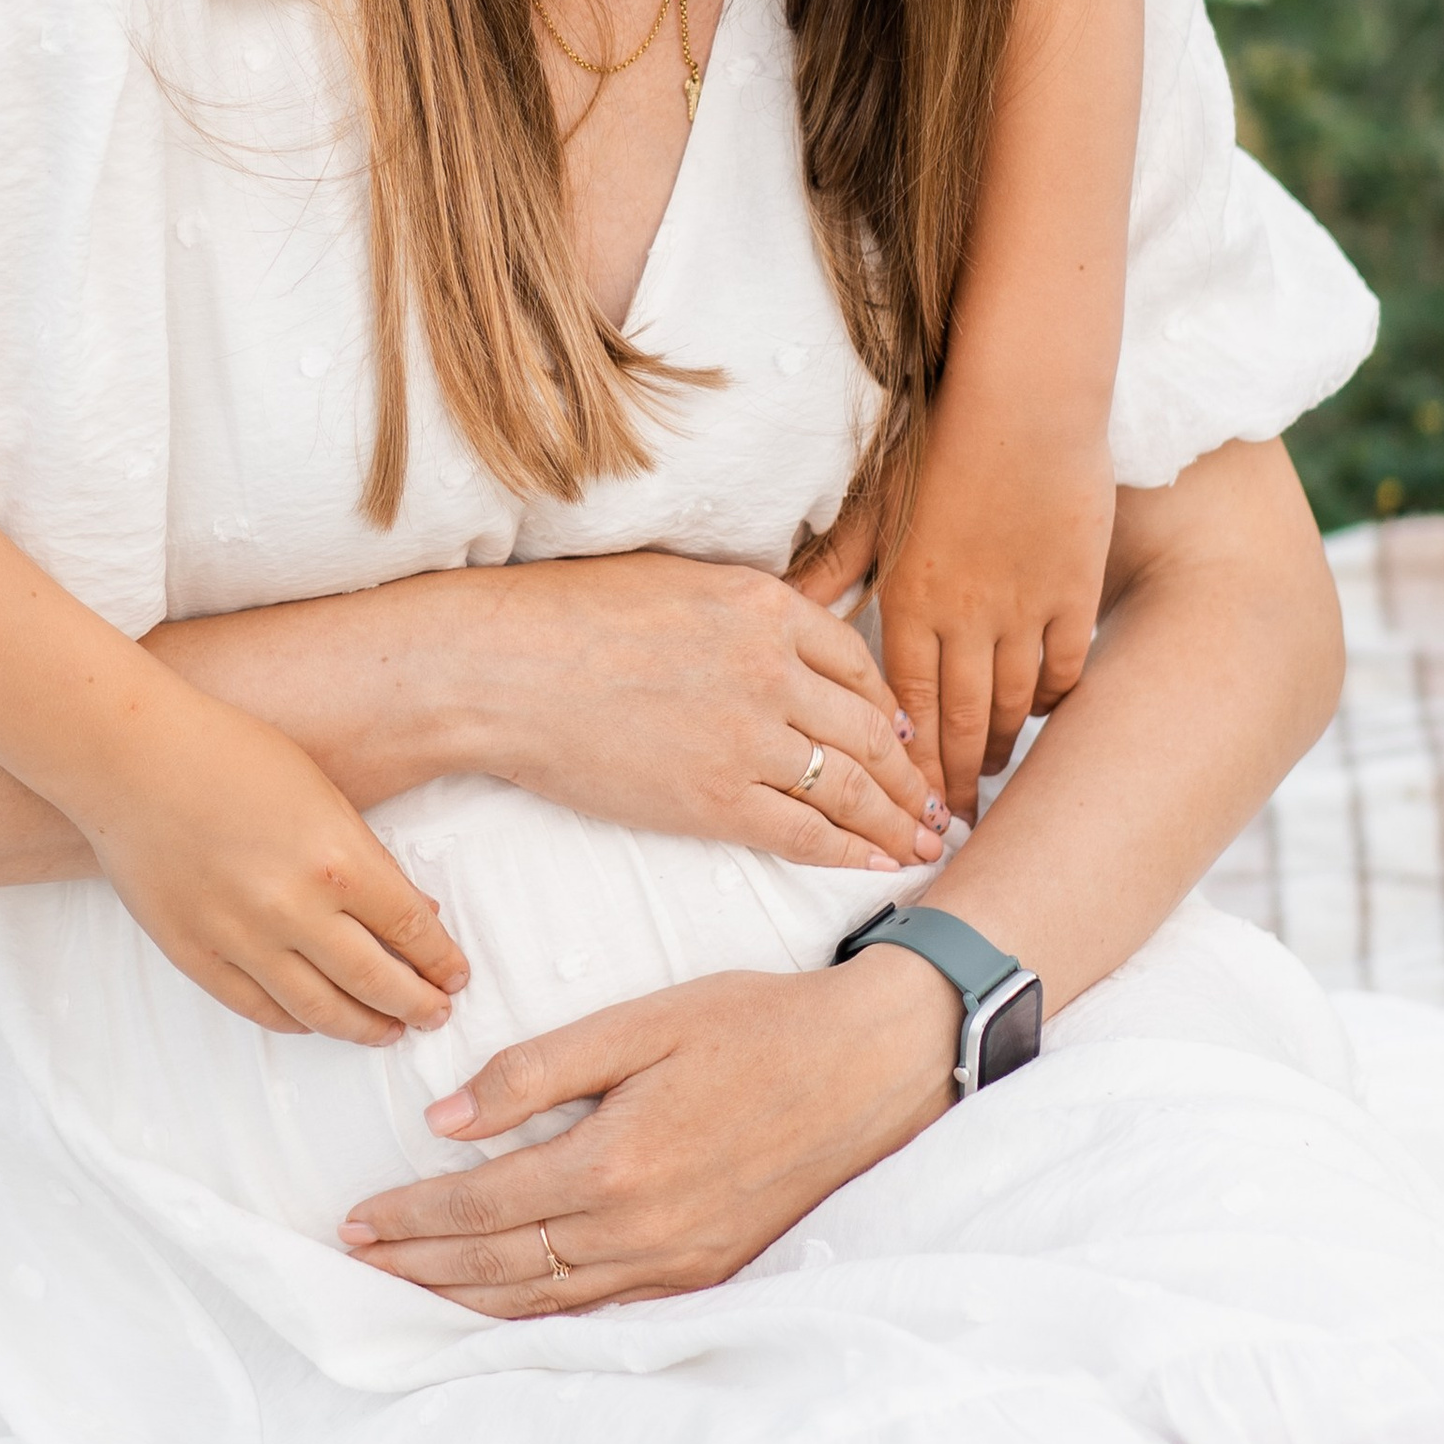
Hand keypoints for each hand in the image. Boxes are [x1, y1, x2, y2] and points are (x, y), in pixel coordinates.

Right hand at [70, 704, 468, 1046]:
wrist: (131, 756)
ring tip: (387, 1032)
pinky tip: (316, 1021)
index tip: (456, 976)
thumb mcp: (321, 791)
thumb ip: (367, 857)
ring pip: (320, 1010)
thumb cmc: (230, 753)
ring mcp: (241, 937)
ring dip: (363, 1027)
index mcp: (338, 858)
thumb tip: (416, 911)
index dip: (440, 961)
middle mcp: (295, 908)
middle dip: (416, 1005)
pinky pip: (257, 1008)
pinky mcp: (195, 953)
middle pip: (376, 981)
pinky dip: (295, 1022)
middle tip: (435, 1016)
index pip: (410, 929)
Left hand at [338, 959, 957, 1309]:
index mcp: (615, 1162)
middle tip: (356, 1266)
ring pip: (546, 1302)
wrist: (873, 1066)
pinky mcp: (707, 1273)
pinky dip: (539, 1318)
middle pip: (502, 1267)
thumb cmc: (758, 1025)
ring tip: (406, 1297)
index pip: (483, 1206)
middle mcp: (641, 1230)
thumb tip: (445, 1119)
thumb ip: (538, 1069)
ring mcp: (677, 1263)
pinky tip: (504, 1313)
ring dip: (467, 1304)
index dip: (413, 1216)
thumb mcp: (642, 1021)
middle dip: (420, 1268)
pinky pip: (601, 1311)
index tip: (355, 1221)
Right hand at [461, 553, 941, 871]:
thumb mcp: (675, 580)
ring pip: (851, 786)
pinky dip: (849, 851)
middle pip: (873, 731)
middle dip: (914, 776)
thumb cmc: (568, 616)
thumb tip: (785, 633)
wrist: (503, 668)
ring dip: (896, 820)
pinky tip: (874, 863)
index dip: (893, 709)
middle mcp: (771, 669)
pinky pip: (805, 832)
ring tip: (924, 843)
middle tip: (941, 805)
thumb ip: (741, 608)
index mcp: (764, 605)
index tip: (909, 738)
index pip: (858, 665)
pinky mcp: (713, 799)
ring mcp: (747, 738)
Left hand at [804, 389, 1115, 820]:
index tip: (904, 802)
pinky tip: (1043, 716)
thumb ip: (830, 566)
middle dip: (951, 780)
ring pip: (1012, 703)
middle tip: (951, 823)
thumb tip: (778, 604)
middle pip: (959, 721)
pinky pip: (1064, 668)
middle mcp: (967, 619)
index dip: (905, 764)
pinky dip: (1053, 699)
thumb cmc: (939, 448)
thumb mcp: (872, 508)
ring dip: (999, 746)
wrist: (1024, 405)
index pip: (905, 708)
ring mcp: (1026, 611)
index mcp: (910, 602)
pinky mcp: (1075, 595)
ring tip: (990, 775)